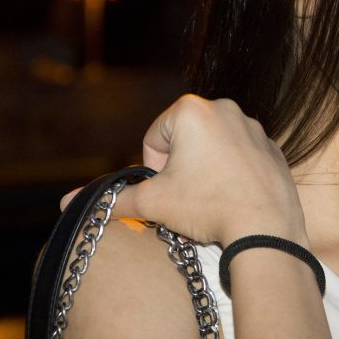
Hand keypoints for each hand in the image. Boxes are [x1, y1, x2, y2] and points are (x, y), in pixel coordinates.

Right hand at [65, 95, 306, 247]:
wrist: (264, 230)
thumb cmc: (207, 208)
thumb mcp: (154, 203)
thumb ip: (113, 199)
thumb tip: (66, 204)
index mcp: (191, 110)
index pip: (154, 138)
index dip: (154, 169)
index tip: (169, 190)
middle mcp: (225, 108)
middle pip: (184, 141)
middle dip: (180, 169)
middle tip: (188, 198)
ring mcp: (253, 126)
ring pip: (213, 149)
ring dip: (205, 170)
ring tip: (211, 200)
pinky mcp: (272, 147)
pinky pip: (241, 158)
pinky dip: (233, 175)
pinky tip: (234, 199)